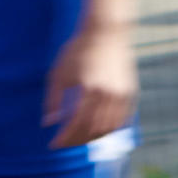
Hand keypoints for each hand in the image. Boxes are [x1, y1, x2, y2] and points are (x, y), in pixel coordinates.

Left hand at [42, 19, 138, 151]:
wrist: (107, 32)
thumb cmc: (78, 50)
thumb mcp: (59, 72)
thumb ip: (52, 100)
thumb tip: (48, 124)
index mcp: (88, 89)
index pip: (76, 125)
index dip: (64, 139)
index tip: (54, 145)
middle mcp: (107, 95)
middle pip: (92, 131)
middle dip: (76, 141)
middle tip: (65, 142)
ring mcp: (121, 95)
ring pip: (108, 129)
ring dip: (92, 138)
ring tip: (79, 137)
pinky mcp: (130, 94)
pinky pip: (121, 121)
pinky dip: (109, 130)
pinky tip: (97, 130)